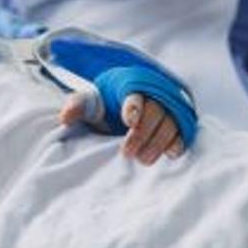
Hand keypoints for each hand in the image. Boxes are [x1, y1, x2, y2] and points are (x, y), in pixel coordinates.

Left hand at [60, 93, 183, 165]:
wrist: (132, 101)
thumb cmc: (110, 102)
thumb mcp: (93, 102)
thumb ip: (79, 105)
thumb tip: (64, 117)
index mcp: (132, 87)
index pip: (136, 94)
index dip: (134, 107)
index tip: (128, 121)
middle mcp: (154, 96)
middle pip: (155, 111)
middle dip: (143, 132)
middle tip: (128, 152)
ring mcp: (169, 109)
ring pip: (170, 122)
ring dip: (159, 141)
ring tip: (144, 160)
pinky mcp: (180, 122)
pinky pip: (183, 131)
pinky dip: (179, 141)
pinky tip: (171, 153)